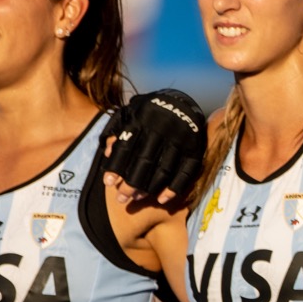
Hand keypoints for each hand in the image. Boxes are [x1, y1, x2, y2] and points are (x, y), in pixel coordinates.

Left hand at [103, 90, 206, 205]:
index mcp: (143, 120)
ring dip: (149, 189)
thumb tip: (107, 153)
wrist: (181, 102)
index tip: (108, 183)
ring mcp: (181, 140)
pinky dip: (174, 188)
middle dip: (131, 184)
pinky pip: (186, 172)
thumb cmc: (148, 112)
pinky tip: (162, 199)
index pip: (126, 147)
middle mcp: (162, 130)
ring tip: (136, 199)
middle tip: (121, 199)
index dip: (116, 167)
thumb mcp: (129, 112)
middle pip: (144, 162)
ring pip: (164, 170)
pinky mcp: (195, 149)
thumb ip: (117, 131)